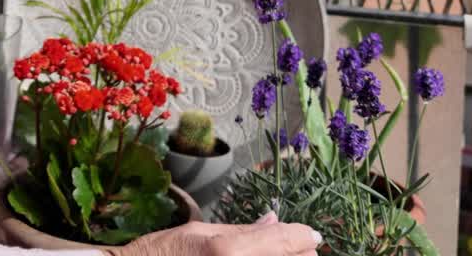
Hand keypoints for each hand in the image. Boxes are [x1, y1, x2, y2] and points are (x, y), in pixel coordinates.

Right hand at [107, 213, 321, 255]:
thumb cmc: (160, 255)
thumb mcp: (201, 233)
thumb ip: (243, 231)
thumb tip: (274, 220)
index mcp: (230, 252)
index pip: (287, 241)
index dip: (303, 236)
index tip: (311, 236)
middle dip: (297, 252)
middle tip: (296, 247)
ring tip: (274, 253)